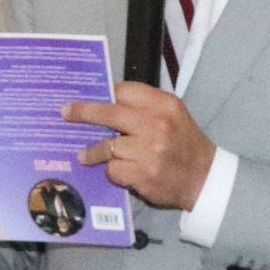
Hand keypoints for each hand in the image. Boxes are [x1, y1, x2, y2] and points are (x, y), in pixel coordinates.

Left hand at [69, 81, 216, 209]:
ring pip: (108, 146)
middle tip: (66, 112)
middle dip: (83, 113)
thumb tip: (106, 100)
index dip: (105, 93)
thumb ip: (144, 107)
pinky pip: (113, 169)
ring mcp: (149, 150)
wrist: (203, 178)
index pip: (125, 91)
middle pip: (109, 113)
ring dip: (93, 152)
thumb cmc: (183, 144)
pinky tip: (115, 171)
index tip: (88, 94)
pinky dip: (111, 171)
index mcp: (164, 105)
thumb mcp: (172, 115)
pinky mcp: (143, 174)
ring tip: (84, 155)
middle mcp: (156, 124)